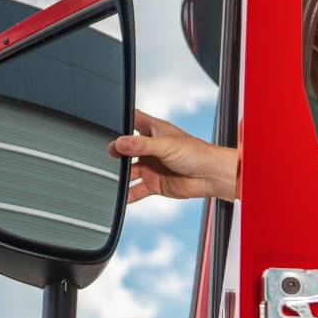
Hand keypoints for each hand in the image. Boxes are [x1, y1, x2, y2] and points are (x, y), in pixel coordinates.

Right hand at [108, 110, 239, 202]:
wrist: (210, 176)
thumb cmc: (196, 153)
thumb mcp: (165, 144)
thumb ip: (141, 145)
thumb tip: (120, 143)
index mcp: (154, 131)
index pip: (133, 120)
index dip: (121, 121)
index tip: (108, 123)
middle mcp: (150, 148)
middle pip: (126, 148)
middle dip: (117, 151)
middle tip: (111, 154)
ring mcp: (151, 166)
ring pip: (129, 171)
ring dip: (120, 174)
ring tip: (111, 176)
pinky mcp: (154, 184)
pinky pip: (136, 190)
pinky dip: (128, 194)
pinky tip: (120, 196)